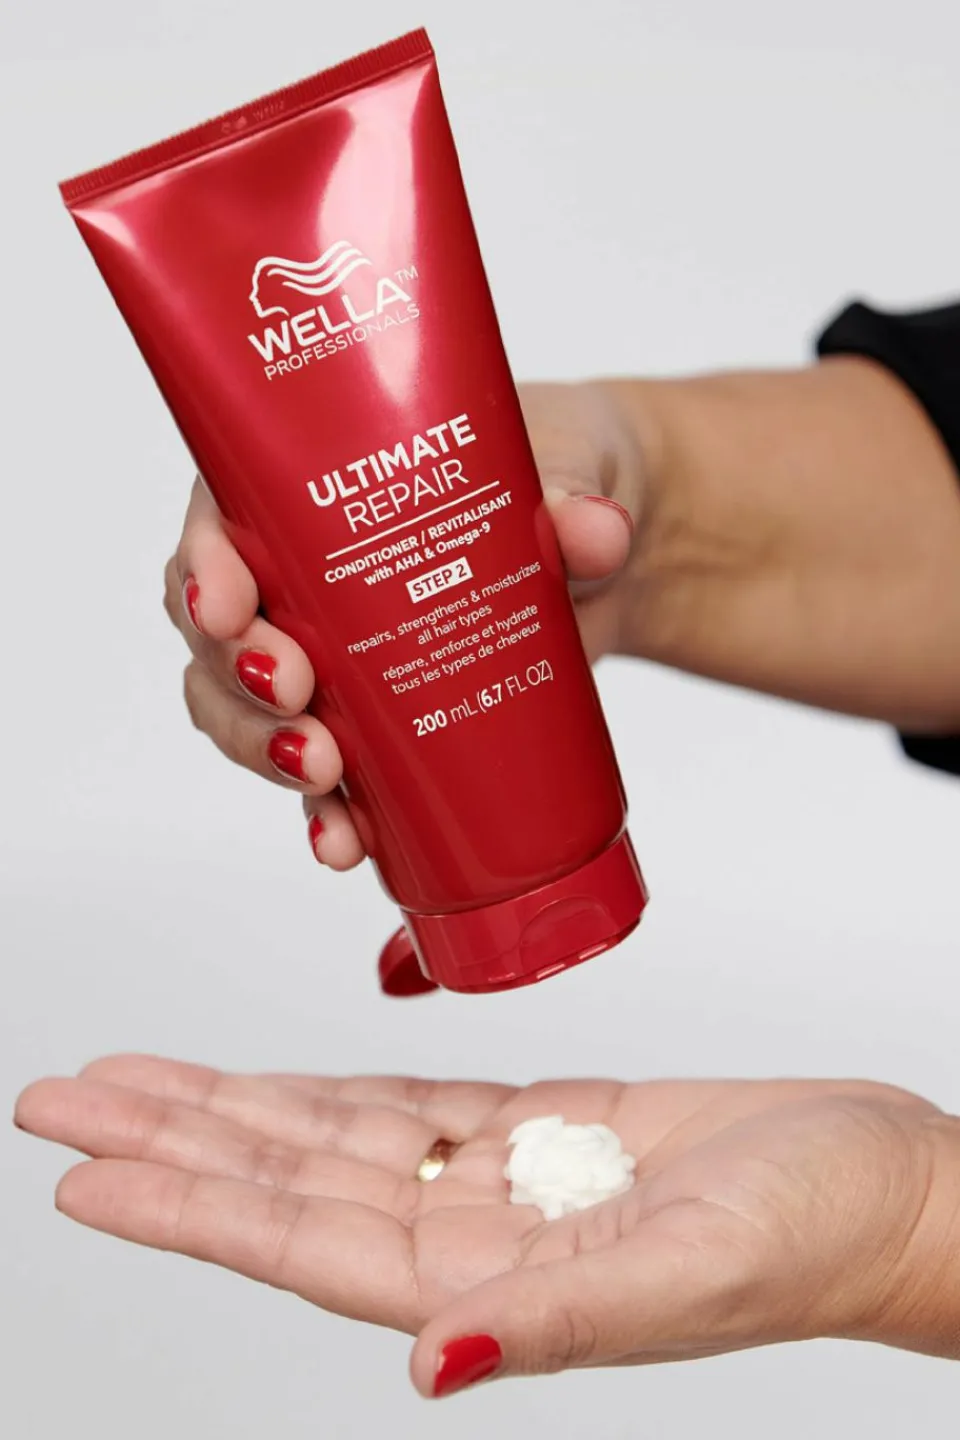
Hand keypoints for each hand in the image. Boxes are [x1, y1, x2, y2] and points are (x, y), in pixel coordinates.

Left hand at [15, 1060, 959, 1394]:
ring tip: (128, 1080)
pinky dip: (321, 1090)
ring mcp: (499, 1181)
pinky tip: (263, 1084)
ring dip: (225, 1108)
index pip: (299, 1243)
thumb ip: (559, 1320)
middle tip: (57, 1099)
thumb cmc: (815, 1229)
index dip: (187, 1203)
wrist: (882, 1181)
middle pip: (283, 1182)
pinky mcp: (537, 1129)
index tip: (83, 1170)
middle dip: (167, 1139)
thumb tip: (435, 1365)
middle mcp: (474, 1237)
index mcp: (495, 1284)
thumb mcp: (695, 1274)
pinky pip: (401, 1107)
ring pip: (325, 1138)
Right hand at [163, 382, 643, 869]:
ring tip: (322, 774)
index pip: (220, 523)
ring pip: (246, 714)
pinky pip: (322, 779)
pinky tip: (347, 842)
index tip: (231, 607)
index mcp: (304, 488)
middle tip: (296, 694)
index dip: (205, 569)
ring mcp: (327, 660)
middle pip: (220, 634)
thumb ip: (575, 496)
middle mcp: (296, 577)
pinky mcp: (370, 725)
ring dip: (265, 751)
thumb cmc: (548, 480)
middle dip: (237, 677)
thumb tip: (594, 531)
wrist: (596, 560)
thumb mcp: (563, 469)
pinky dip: (326, 815)